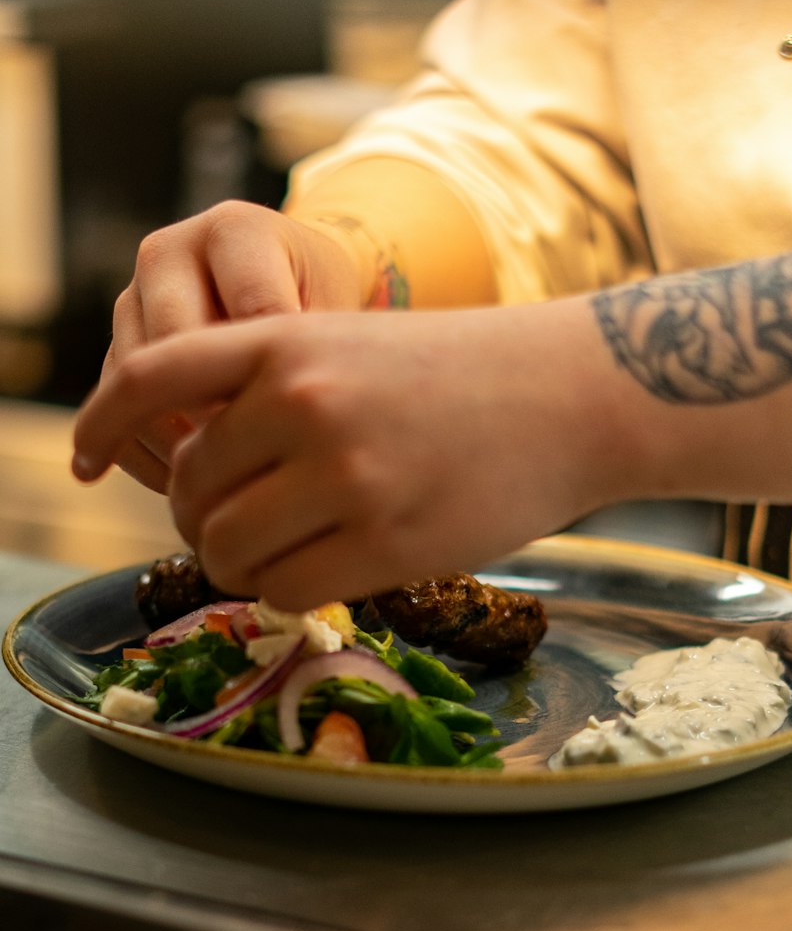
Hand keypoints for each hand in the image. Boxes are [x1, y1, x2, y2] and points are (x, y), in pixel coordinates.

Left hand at [73, 303, 617, 607]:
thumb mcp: (355, 345)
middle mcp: (303, 405)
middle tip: (241, 520)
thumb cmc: (464, 373)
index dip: (97, 423)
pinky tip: (325, 566)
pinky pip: (284, 589)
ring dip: (239, 558)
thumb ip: (274, 392)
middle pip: (185, 490)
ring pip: (223, 549)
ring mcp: (344, 479)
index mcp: (289, 340)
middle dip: (197, 514)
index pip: (149, 377)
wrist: (574, 395)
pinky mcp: (385, 545)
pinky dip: (286, 589)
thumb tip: (196, 472)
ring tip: (287, 545)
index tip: (78, 458)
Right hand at [105, 201, 368, 491]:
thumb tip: (274, 422)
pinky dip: (149, 457)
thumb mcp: (337, 310)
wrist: (292, 286)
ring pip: (133, 382)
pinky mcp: (117, 348)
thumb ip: (311, 354)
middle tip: (256, 465)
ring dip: (175, 444)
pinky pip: (114, 411)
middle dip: (215, 412)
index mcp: (235, 231)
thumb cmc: (323, 299)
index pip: (251, 311)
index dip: (279, 379)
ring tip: (226, 486)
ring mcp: (134, 299)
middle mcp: (169, 254)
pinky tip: (190, 488)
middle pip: (175, 345)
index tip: (301, 426)